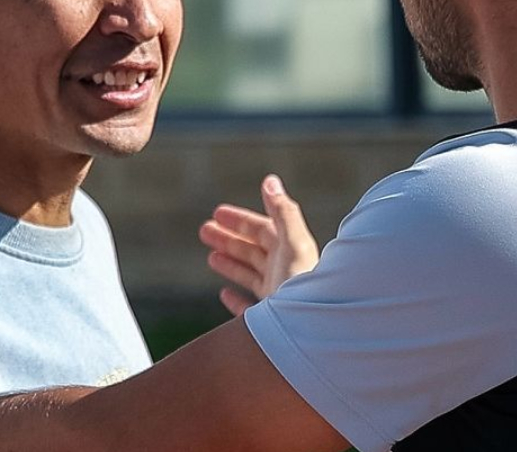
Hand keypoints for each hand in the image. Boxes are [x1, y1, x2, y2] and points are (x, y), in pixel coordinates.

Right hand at [199, 174, 319, 314]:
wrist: (313, 337)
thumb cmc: (306, 289)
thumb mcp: (295, 245)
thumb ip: (284, 212)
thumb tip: (270, 180)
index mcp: (291, 253)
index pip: (263, 230)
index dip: (240, 220)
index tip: (217, 212)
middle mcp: (286, 273)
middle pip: (254, 250)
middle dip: (230, 239)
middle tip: (203, 230)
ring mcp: (278, 298)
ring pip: (250, 276)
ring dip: (231, 264)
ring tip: (210, 256)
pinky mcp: (269, 323)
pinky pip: (249, 310)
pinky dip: (235, 300)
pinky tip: (224, 294)